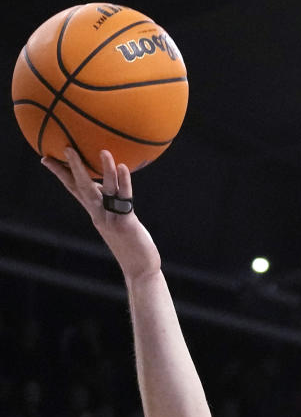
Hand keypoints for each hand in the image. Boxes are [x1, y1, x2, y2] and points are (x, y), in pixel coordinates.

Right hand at [40, 147, 160, 283]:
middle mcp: (99, 214)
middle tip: (66, 147)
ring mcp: (111, 219)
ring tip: (104, 151)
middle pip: (82, 187)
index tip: (45, 158)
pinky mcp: (125, 223)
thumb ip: (111, 204)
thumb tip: (112, 185)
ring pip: (105, 191)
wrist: (139, 269)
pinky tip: (123, 167)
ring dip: (105, 171)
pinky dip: (124, 183)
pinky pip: (124, 199)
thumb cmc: (131, 243)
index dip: (60, 173)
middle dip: (74, 167)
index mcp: (94, 212)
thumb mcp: (116, 220)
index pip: (73, 189)